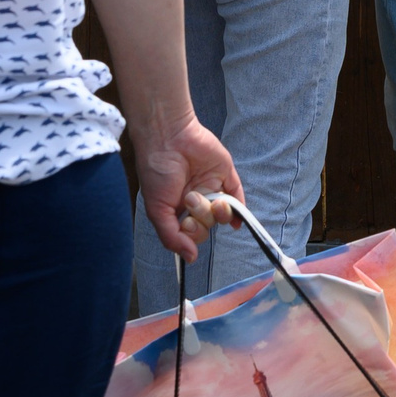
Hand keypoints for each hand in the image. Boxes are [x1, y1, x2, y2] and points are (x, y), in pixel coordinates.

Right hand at [133, 115, 241, 260]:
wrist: (167, 138)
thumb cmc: (156, 171)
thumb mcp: (157, 210)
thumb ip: (172, 237)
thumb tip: (190, 258)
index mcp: (178, 210)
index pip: (192, 234)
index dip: (191, 234)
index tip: (185, 223)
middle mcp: (196, 201)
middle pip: (208, 226)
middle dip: (201, 218)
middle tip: (189, 200)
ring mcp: (212, 188)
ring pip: (223, 214)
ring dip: (216, 211)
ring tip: (200, 196)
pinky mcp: (226, 174)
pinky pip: (237, 195)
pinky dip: (239, 209)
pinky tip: (237, 220)